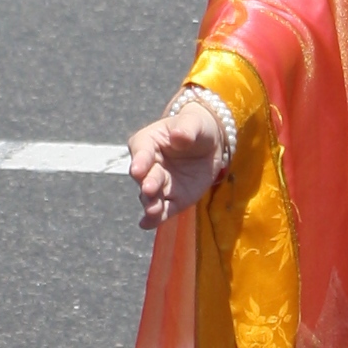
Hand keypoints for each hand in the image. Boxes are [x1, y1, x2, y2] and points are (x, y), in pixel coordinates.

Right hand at [129, 107, 221, 232]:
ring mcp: (159, 185)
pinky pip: (162, 211)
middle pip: (144, 177)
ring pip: (150, 197)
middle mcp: (149, 166)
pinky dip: (154, 219)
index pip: (141, 151)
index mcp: (148, 142)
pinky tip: (146, 224)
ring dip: (150, 204)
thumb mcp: (195, 123)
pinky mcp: (172, 200)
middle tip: (149, 189)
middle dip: (147, 183)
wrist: (210, 146)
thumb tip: (179, 135)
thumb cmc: (197, 128)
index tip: (138, 170)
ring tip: (153, 211)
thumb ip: (186, 128)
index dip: (140, 160)